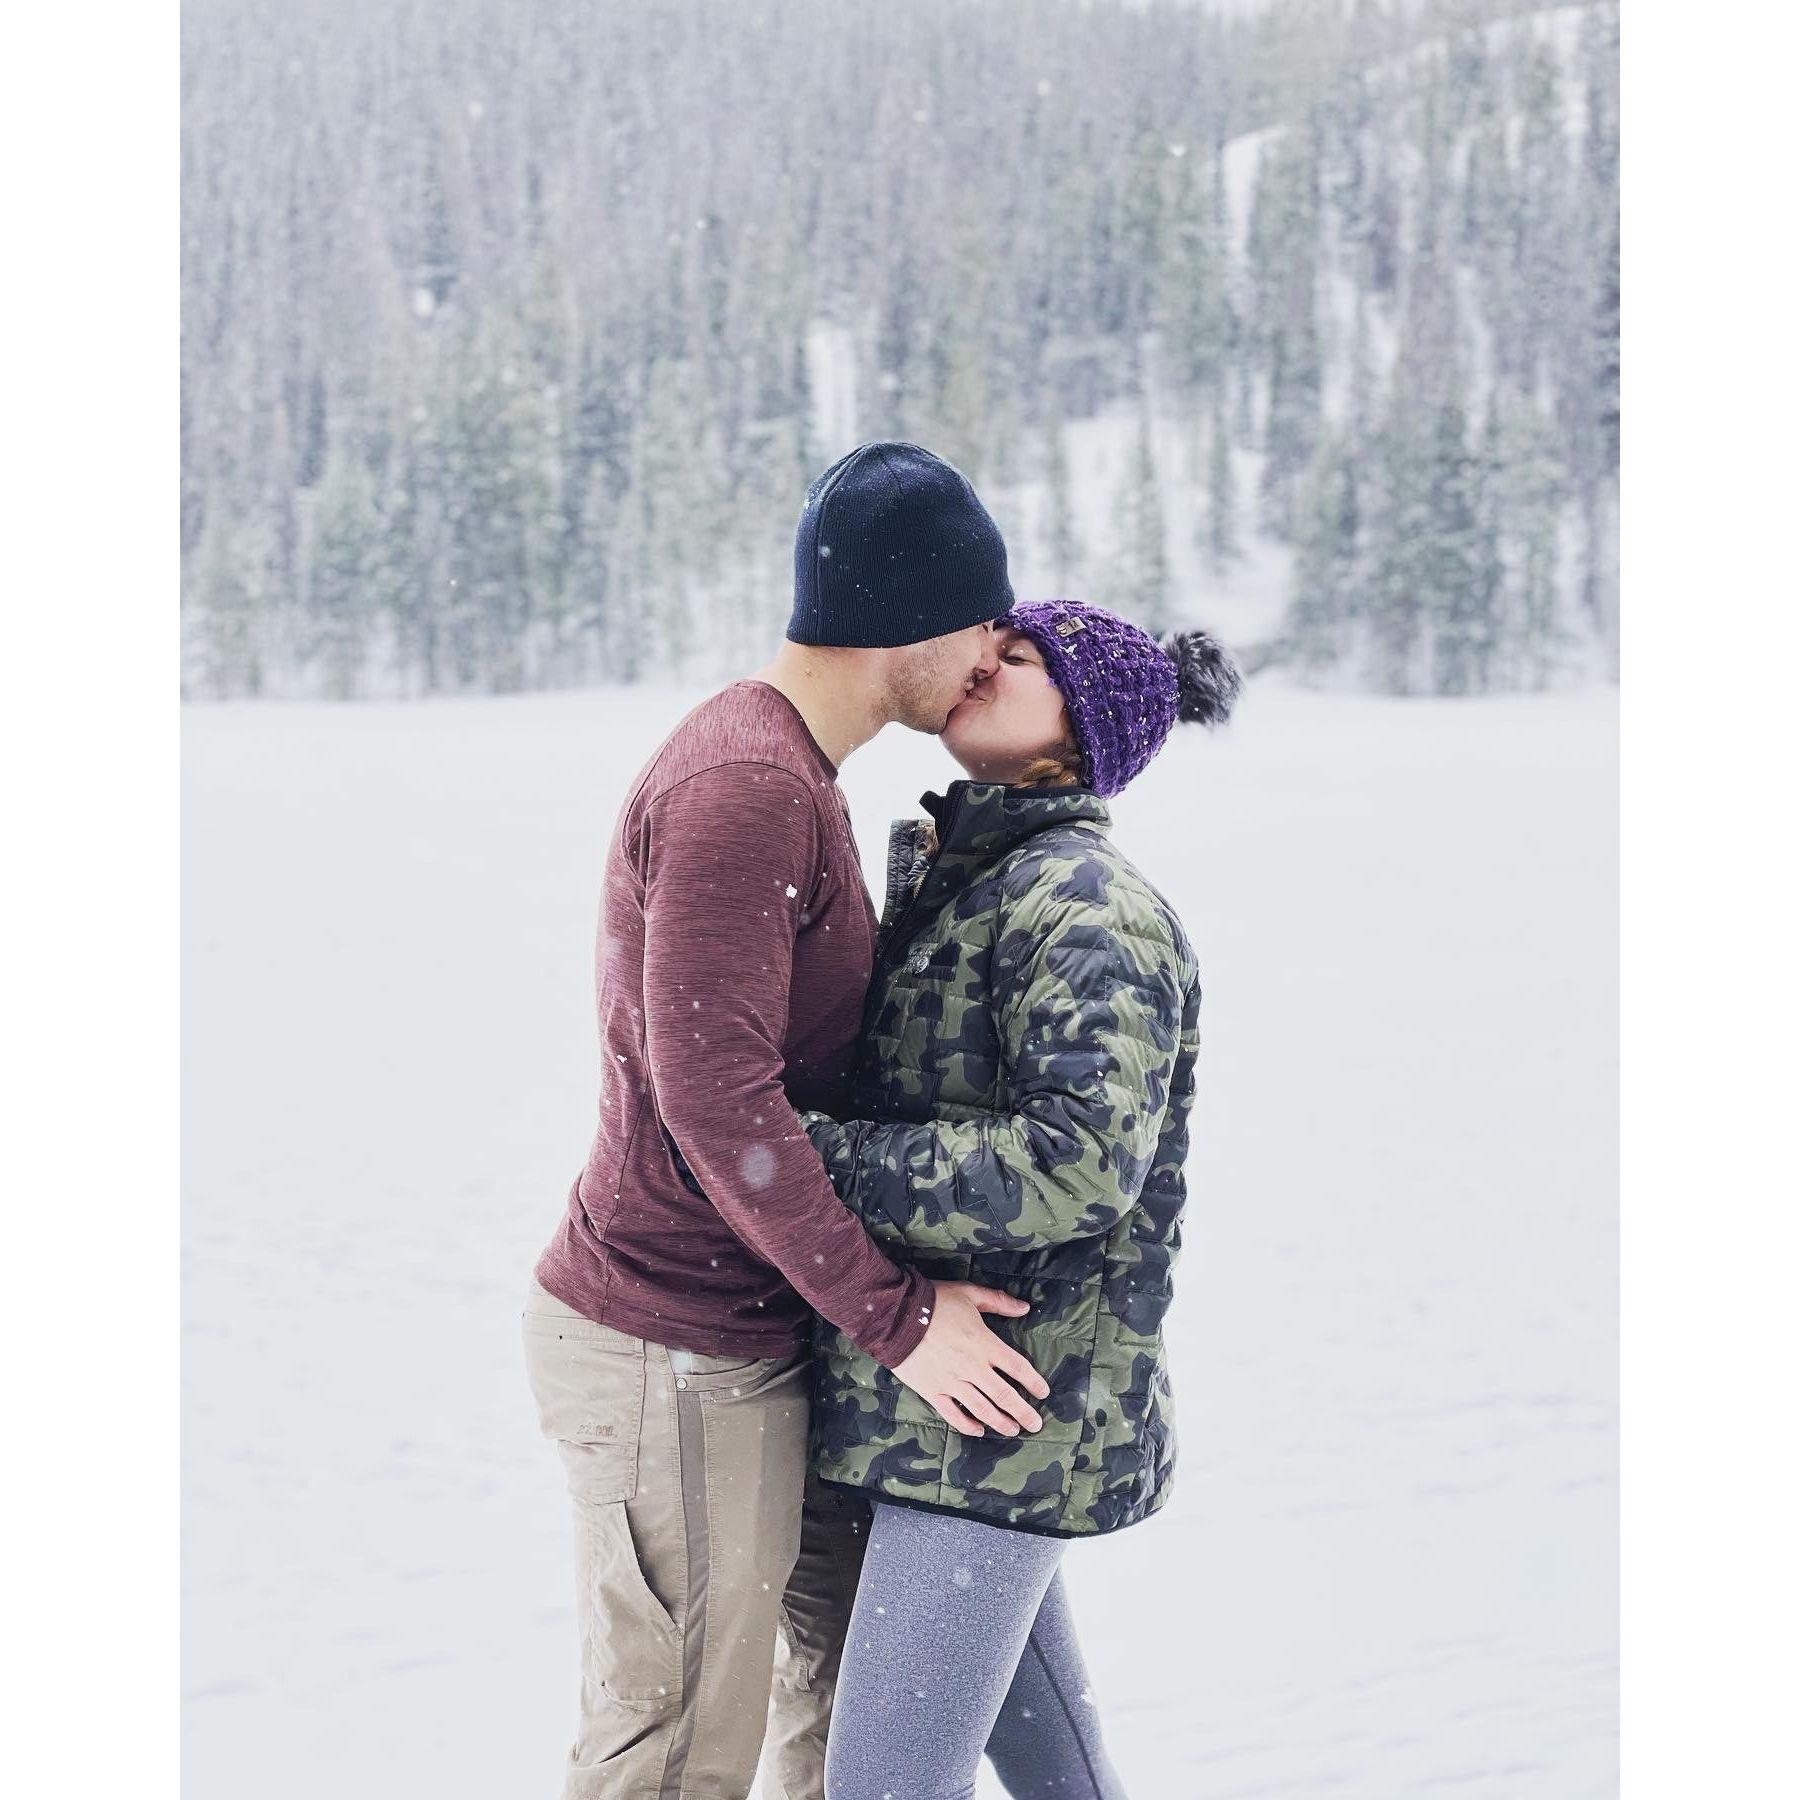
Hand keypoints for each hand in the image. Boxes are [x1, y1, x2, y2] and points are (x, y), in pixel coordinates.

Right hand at [891, 1281, 1049, 1437]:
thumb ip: (999, 1302)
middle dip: (1023, 1412)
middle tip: (1036, 1425)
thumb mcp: (969, 1293)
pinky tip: (978, 1430)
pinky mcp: (932, 1391)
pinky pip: (953, 1413)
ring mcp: (952, 1382)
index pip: (1017, 1367)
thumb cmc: (934, 1301)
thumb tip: (1025, 1308)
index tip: (1044, 1392)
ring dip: (1000, 1422)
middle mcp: (972, 1367)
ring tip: (1013, 1431)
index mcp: (984, 1343)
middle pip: (1004, 1395)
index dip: (1033, 1381)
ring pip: (982, 1408)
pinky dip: (967, 1424)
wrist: (896, 1315)